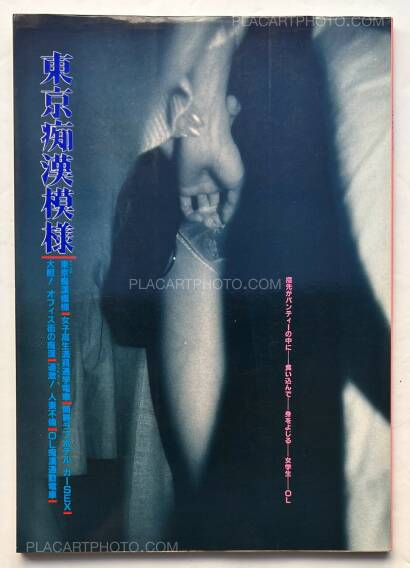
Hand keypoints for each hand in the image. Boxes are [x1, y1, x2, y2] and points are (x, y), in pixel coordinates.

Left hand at [176, 94, 243, 228]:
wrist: (205, 145)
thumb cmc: (226, 160)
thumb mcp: (237, 181)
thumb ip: (232, 201)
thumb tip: (224, 219)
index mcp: (225, 181)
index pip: (224, 202)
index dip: (224, 214)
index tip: (223, 222)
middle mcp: (211, 185)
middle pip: (211, 206)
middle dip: (213, 217)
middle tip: (213, 224)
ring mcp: (197, 186)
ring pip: (199, 207)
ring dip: (202, 217)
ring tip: (205, 221)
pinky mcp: (183, 187)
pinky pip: (185, 205)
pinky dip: (189, 214)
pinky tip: (196, 217)